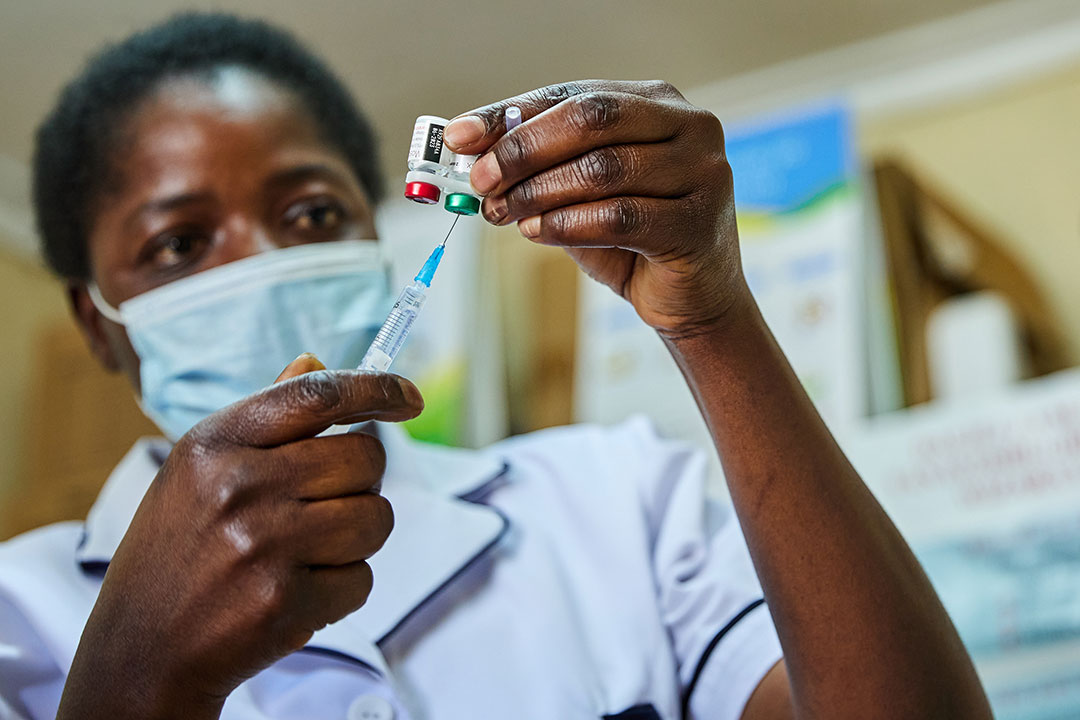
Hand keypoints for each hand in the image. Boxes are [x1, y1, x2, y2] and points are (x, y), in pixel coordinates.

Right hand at [58, 355, 423, 718]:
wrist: (141, 649)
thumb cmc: (179, 548)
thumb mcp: (199, 469)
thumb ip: (265, 417)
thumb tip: (315, 361)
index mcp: (215, 443)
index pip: (318, 395)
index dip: (377, 389)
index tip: (408, 395)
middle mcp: (238, 486)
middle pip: (365, 458)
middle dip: (362, 483)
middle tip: (327, 505)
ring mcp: (262, 546)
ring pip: (376, 519)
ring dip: (358, 538)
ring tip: (309, 552)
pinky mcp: (284, 603)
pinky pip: (363, 579)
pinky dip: (343, 588)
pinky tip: (296, 592)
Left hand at [444, 80, 748, 339]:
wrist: (692, 299)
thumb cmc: (634, 240)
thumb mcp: (580, 194)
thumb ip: (541, 166)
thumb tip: (472, 151)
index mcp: (657, 102)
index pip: (573, 95)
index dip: (511, 115)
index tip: (459, 137)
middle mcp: (690, 126)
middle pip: (592, 119)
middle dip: (524, 149)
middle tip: (481, 179)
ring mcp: (702, 172)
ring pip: (603, 168)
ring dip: (540, 192)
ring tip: (504, 212)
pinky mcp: (697, 222)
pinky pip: (620, 217)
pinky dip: (567, 225)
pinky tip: (536, 233)